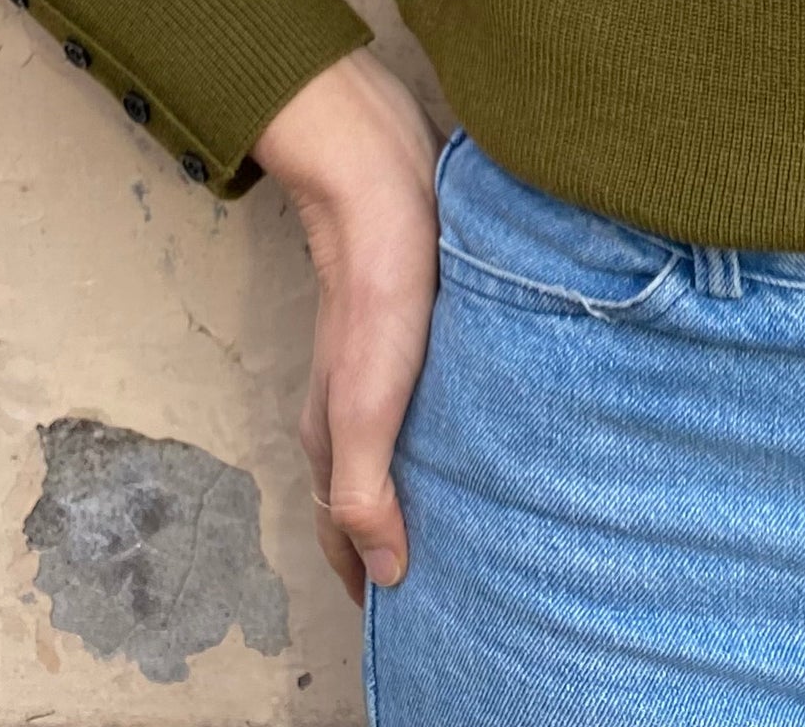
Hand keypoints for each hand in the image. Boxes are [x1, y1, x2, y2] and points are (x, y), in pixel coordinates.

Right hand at [252, 47, 441, 603]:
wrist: (384, 186)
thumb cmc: (378, 294)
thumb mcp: (368, 404)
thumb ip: (366, 489)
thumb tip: (387, 572)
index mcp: (331, 431)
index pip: (340, 526)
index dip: (361, 573)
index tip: (395, 618)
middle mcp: (348, 402)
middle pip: (360, 490)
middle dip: (385, 539)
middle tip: (437, 579)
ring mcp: (379, 362)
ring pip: (390, 443)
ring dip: (413, 485)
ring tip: (462, 516)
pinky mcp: (414, 326)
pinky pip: (420, 399)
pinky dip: (437, 433)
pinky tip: (473, 429)